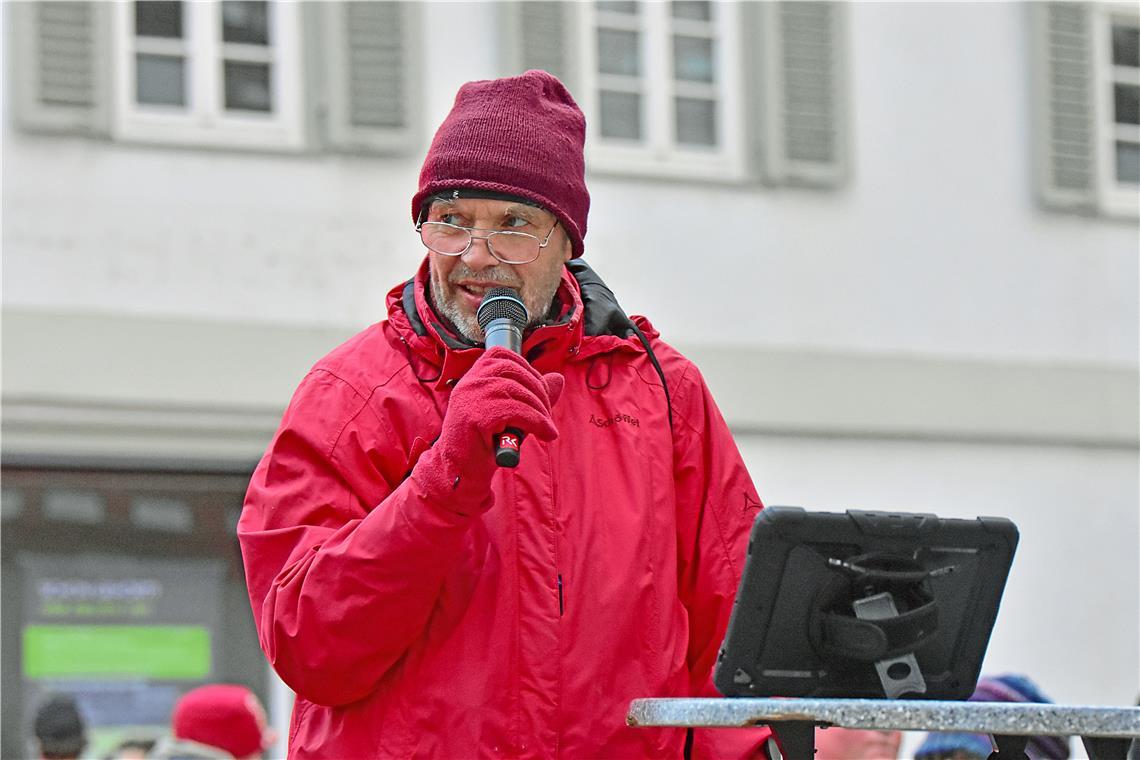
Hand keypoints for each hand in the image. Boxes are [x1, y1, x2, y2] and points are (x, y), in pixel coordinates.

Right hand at [411, 347, 562, 510]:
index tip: (540, 391)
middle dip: (539, 391)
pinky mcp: (476, 416)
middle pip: (514, 371)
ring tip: (547, 429)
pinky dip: (538, 422)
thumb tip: (559, 378)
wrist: (461, 472)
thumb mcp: (512, 414)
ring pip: (518, 392)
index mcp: (472, 377)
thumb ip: (533, 396)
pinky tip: (545, 434)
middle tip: (548, 416)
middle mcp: (469, 382)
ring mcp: (470, 398)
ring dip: (541, 411)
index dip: (527, 369)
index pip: (502, 355)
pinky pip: (518, 411)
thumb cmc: (485, 443)